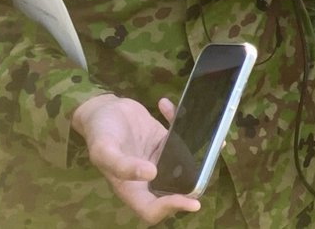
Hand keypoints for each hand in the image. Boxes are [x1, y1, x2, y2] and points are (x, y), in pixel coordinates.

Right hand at [72, 93, 199, 224]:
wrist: (102, 110)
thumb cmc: (98, 134)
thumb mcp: (104, 150)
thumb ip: (122, 165)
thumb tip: (151, 174)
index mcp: (132, 187)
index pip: (152, 209)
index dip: (172, 208)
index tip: (192, 202)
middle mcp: (149, 177)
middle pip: (175, 188)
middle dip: (195, 180)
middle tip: (211, 164)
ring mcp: (159, 158)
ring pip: (184, 163)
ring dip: (200, 151)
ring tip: (216, 139)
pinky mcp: (165, 139)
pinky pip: (180, 136)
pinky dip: (179, 120)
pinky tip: (167, 106)